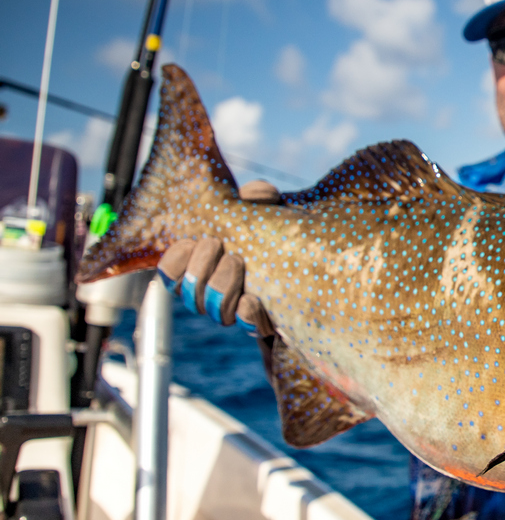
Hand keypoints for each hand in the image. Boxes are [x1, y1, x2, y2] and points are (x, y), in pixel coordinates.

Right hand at [156, 180, 278, 335]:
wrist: (318, 267)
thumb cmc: (283, 234)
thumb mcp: (270, 208)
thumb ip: (258, 197)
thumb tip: (251, 195)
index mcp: (205, 263)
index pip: (170, 272)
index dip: (174, 263)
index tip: (192, 242)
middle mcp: (215, 291)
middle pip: (188, 293)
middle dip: (199, 269)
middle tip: (218, 247)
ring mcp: (238, 310)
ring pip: (212, 311)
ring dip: (219, 287)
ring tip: (236, 262)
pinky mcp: (264, 323)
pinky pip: (246, 324)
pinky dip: (246, 311)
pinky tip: (252, 299)